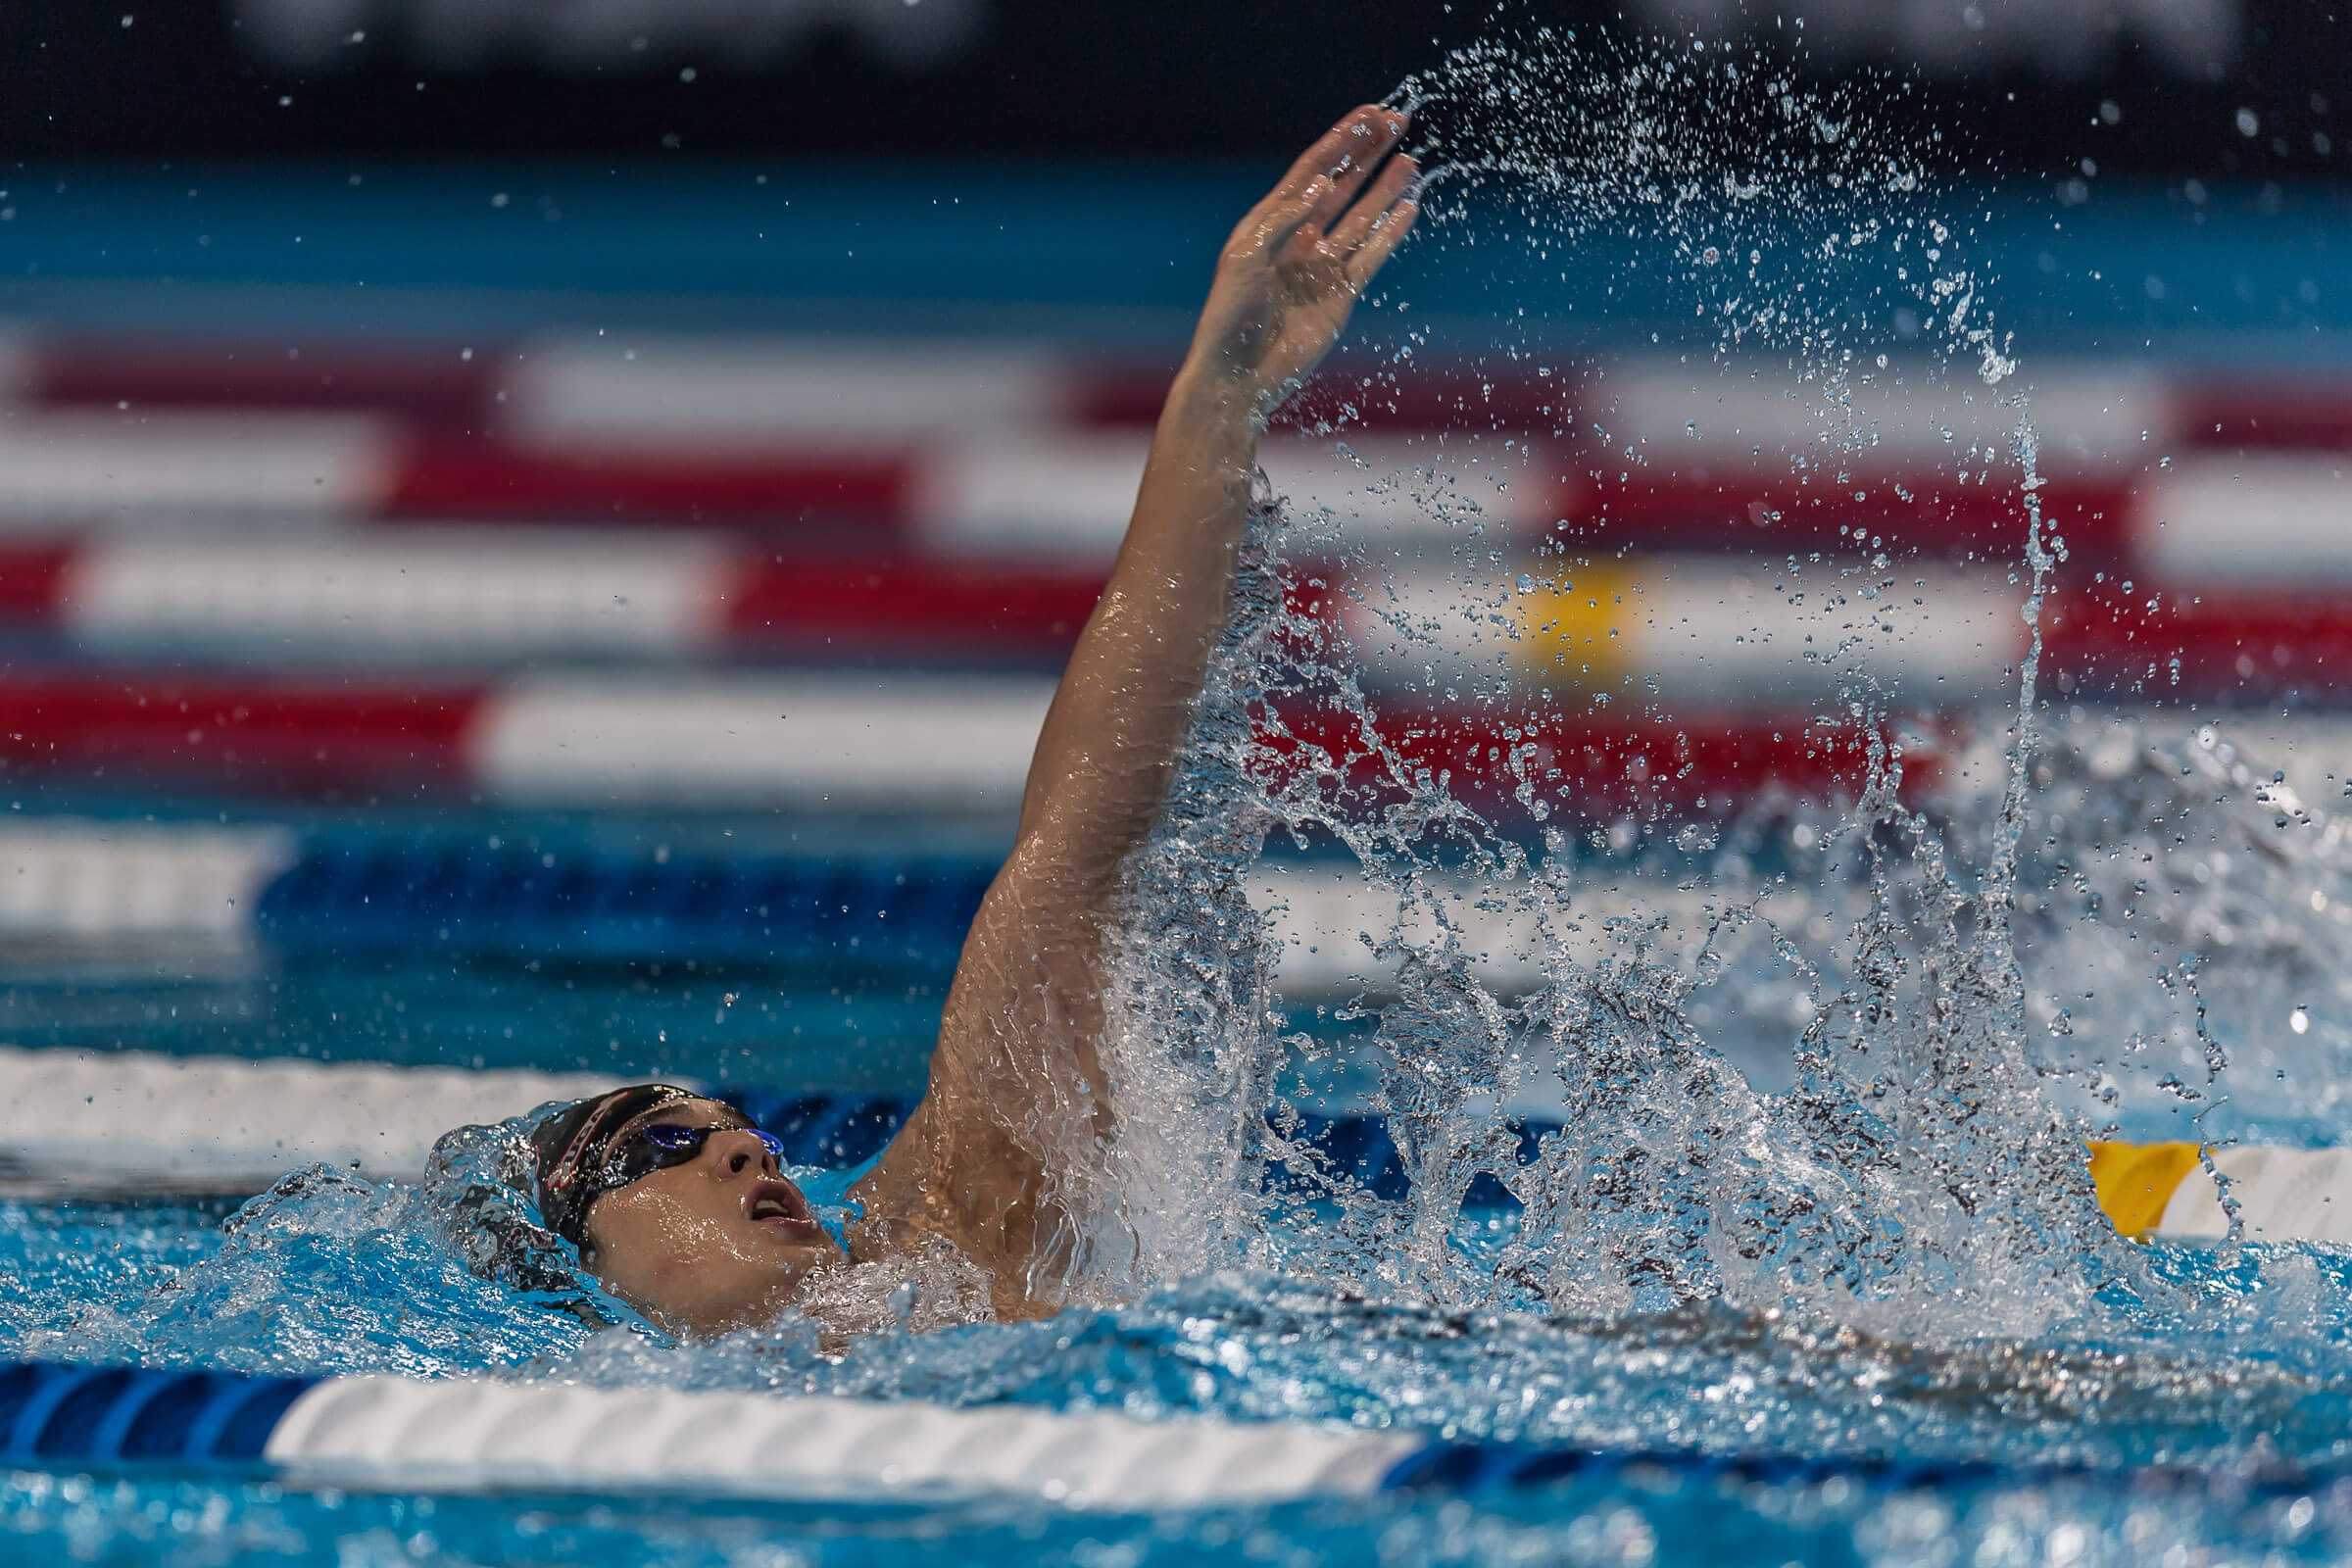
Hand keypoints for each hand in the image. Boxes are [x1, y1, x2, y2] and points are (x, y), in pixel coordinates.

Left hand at [1183, 105, 1420, 420]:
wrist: (1239, 376)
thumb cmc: (1230, 317)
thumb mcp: (1246, 258)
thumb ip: (1284, 219)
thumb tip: (1321, 184)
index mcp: (1270, 223)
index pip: (1312, 170)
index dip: (1342, 141)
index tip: (1371, 115)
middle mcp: (1298, 239)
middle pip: (1340, 185)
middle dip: (1367, 153)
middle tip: (1397, 122)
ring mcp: (1321, 267)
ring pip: (1360, 217)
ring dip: (1384, 188)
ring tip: (1409, 160)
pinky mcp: (1340, 295)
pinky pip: (1370, 256)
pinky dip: (1389, 232)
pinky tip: (1408, 207)